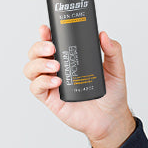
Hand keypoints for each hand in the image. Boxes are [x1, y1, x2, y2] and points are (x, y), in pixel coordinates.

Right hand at [23, 24, 134, 147]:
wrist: (111, 118)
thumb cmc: (112, 93)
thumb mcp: (116, 68)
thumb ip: (113, 50)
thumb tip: (104, 35)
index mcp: (71, 59)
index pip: (53, 43)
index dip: (46, 35)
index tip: (47, 29)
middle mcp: (58, 69)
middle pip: (36, 54)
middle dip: (38, 47)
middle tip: (52, 48)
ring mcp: (52, 84)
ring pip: (31, 69)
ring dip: (39, 64)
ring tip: (56, 66)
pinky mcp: (50, 99)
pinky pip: (36, 88)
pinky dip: (42, 82)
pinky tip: (56, 81)